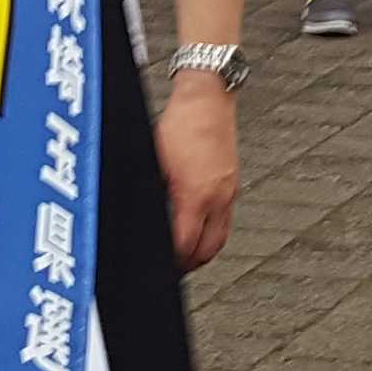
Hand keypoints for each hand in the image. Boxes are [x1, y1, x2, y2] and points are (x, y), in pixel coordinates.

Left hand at [154, 73, 238, 271]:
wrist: (208, 99)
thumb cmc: (179, 123)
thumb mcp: (153, 162)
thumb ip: (149, 195)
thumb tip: (139, 218)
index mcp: (194, 195)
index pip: (184, 246)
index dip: (170, 263)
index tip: (158, 269)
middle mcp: (217, 197)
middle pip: (207, 250)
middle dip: (189, 265)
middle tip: (171, 271)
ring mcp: (228, 191)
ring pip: (221, 238)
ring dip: (203, 252)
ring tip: (185, 258)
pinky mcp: (232, 183)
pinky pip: (225, 220)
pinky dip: (212, 232)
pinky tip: (197, 229)